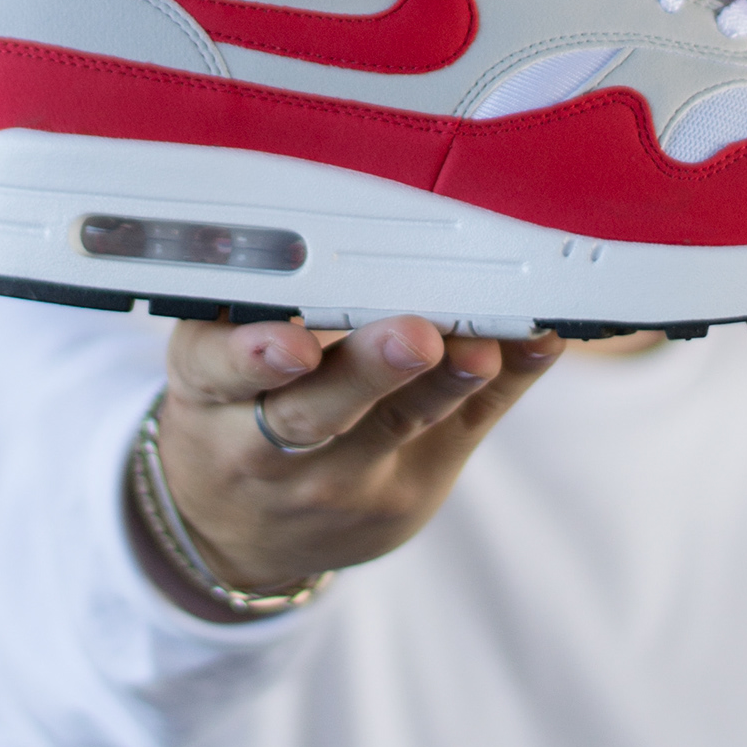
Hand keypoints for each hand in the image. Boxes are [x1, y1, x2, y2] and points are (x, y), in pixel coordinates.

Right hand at [129, 315, 563, 621]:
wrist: (235, 533)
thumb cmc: (231, 416)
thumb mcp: (210, 368)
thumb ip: (251, 304)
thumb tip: (311, 213)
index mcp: (209, 395)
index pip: (219, 373)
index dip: (255, 357)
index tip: (292, 341)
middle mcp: (268, 449)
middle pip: (317, 410)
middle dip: (370, 369)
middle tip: (415, 336)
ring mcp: (340, 480)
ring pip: (400, 425)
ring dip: (447, 380)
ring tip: (483, 348)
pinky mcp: (402, 496)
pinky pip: (462, 429)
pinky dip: (505, 382)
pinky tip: (537, 344)